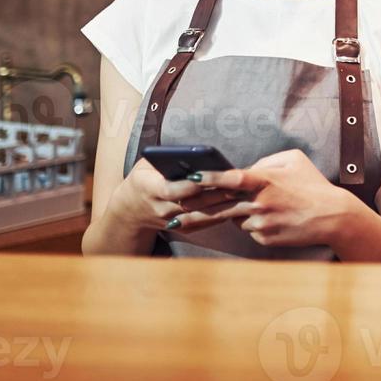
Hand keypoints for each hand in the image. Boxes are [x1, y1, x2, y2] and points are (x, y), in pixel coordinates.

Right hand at [110, 157, 244, 234]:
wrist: (132, 209)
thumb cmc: (145, 177)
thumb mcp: (147, 164)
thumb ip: (165, 158)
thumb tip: (192, 151)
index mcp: (150, 189)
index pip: (171, 190)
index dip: (190, 186)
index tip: (209, 177)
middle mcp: (161, 209)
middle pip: (192, 204)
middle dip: (216, 196)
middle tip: (240, 187)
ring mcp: (172, 222)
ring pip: (203, 216)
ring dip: (226, 208)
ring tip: (249, 199)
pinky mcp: (184, 229)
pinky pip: (206, 222)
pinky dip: (224, 215)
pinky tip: (242, 207)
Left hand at [196, 148, 359, 248]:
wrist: (332, 217)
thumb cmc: (313, 185)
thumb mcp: (293, 161)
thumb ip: (265, 161)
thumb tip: (245, 169)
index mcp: (264, 180)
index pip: (230, 178)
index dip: (208, 178)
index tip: (189, 178)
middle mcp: (259, 202)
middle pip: (219, 206)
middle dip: (194, 209)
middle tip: (175, 212)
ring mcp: (261, 222)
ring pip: (235, 218)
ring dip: (238, 213)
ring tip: (259, 208)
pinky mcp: (264, 238)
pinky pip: (249, 230)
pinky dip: (255, 224)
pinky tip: (275, 218)